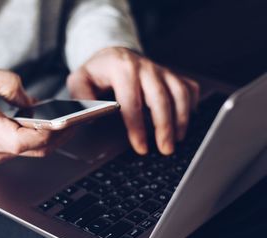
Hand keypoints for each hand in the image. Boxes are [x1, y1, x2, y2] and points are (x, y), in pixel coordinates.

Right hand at [0, 65, 69, 163]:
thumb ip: (8, 82)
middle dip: (63, 135)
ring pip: (33, 151)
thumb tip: (31, 100)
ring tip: (69, 121)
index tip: (70, 121)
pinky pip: (23, 150)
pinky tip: (46, 125)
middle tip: (80, 120)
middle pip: (39, 149)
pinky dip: (38, 138)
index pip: (28, 140)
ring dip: (52, 138)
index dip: (52, 132)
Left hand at [67, 47, 199, 154]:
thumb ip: (82, 98)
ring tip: (177, 139)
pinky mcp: (170, 74)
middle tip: (165, 149)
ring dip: (181, 118)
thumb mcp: (79, 80)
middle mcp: (144, 67)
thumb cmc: (96, 72)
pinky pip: (188, 87)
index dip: (137, 127)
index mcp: (121, 68)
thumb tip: (91, 115)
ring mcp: (160, 70)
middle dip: (165, 127)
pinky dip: (191, 104)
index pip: (132, 102)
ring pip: (179, 93)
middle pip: (160, 98)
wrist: (112, 55)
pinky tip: (185, 120)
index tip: (141, 147)